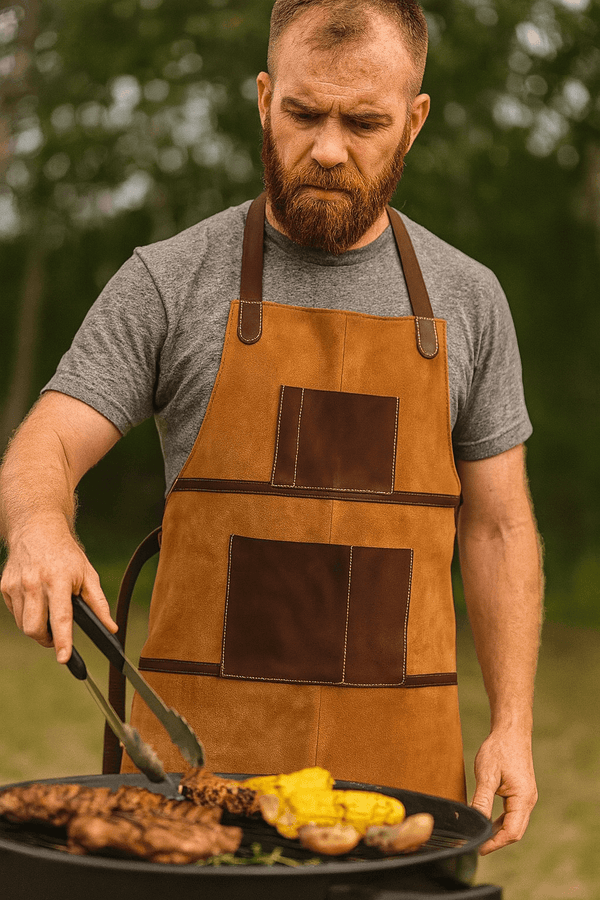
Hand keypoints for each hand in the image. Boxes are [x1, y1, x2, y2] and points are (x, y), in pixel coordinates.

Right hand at [1, 518, 117, 663]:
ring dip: (36, 629)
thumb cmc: (65, 554)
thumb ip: (98, 604)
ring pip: (23, 625)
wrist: (37, 529)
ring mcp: (17, 585)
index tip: (64, 657)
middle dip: (46, 640)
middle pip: (34, 628)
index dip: (63, 640)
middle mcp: (35, 583)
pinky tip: (35, 601)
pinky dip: (25, 616)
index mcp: (59, 579)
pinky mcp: (5, 586)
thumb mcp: (88, 574)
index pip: (61, 616)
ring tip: (48, 614)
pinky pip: (14, 614)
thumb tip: (110, 628)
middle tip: (56, 637)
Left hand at [470, 728, 537, 854]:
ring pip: (513, 824)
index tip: (478, 848)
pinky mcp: (521, 793)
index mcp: (523, 799)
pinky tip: (487, 822)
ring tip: (479, 836)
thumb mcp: (487, 774)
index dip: (494, 843)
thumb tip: (475, 821)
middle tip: (476, 845)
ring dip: (498, 832)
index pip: (511, 832)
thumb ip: (482, 800)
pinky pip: (512, 814)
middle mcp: (528, 801)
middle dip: (496, 841)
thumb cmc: (500, 749)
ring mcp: (526, 797)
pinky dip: (500, 822)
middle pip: (514, 831)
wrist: (511, 731)